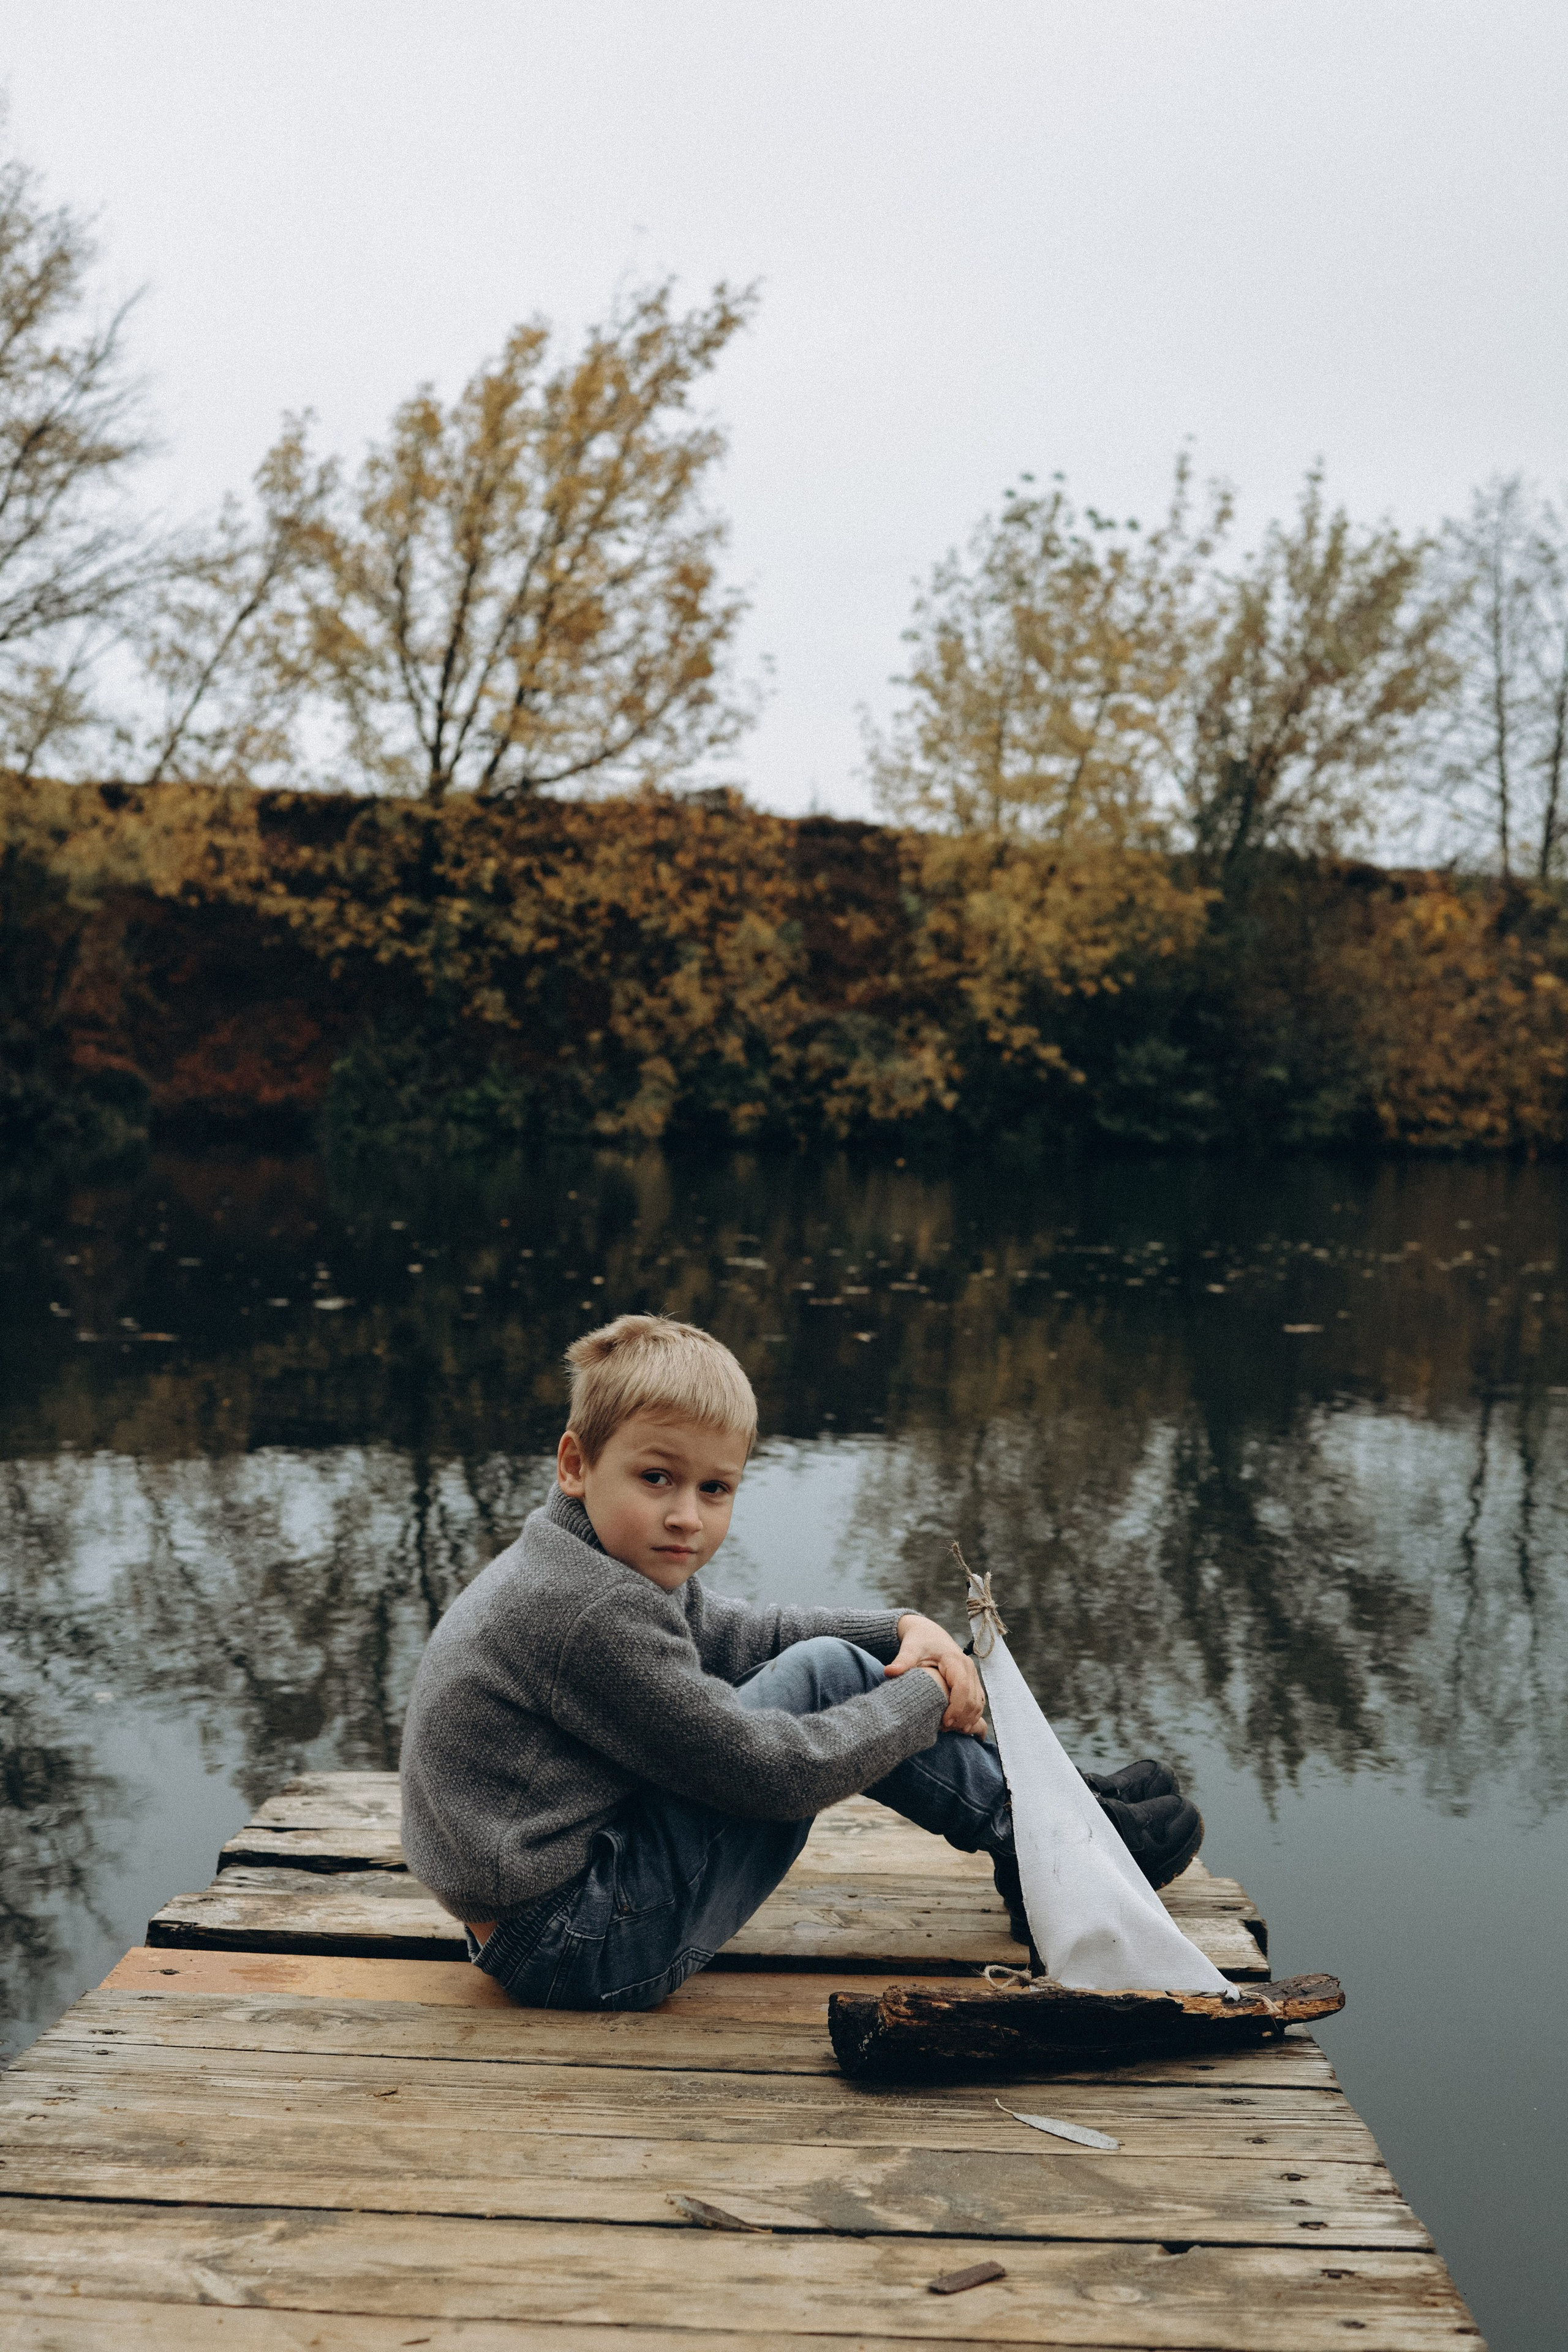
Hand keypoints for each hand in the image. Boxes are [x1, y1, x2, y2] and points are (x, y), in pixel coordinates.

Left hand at [886, 1611, 987, 1735]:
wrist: (930, 1634)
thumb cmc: (919, 1642)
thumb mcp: (910, 1650)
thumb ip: (902, 1661)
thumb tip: (888, 1672)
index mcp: (954, 1660)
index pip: (962, 1687)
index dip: (956, 1708)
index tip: (943, 1723)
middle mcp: (968, 1667)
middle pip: (973, 1699)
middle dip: (961, 1718)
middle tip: (943, 1729)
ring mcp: (973, 1674)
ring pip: (979, 1702)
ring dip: (968, 1719)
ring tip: (950, 1729)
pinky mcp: (973, 1681)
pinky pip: (978, 1701)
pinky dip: (971, 1715)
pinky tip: (958, 1725)